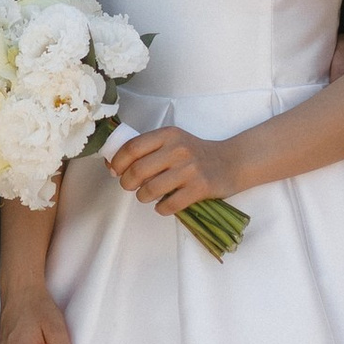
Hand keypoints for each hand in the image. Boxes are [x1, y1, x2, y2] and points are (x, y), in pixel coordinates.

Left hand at [106, 126, 239, 220]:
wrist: (231, 162)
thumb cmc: (196, 153)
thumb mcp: (173, 141)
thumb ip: (147, 149)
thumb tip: (113, 166)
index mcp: (168, 135)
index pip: (132, 148)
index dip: (117, 163)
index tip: (116, 171)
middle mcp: (178, 150)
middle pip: (137, 170)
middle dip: (127, 183)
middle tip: (131, 186)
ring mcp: (189, 170)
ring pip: (150, 190)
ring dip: (142, 197)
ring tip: (147, 195)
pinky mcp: (199, 188)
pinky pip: (168, 205)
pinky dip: (160, 208)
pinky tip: (163, 204)